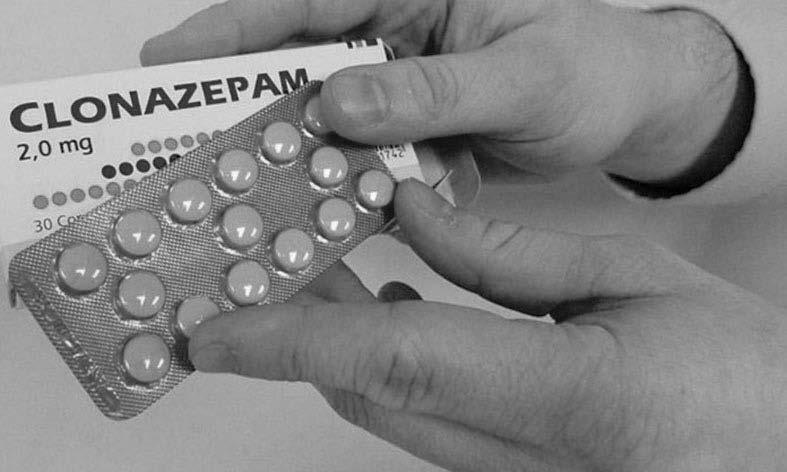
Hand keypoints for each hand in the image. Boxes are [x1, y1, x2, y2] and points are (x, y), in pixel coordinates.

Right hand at [141, 0, 747, 186]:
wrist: (630, 110)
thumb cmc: (594, 69)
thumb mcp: (524, 77)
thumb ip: (435, 90)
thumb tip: (341, 101)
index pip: (311, 0)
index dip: (234, 29)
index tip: (170, 61)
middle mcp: (398, 36)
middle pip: (299, 66)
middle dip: (245, 105)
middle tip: (185, 146)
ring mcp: (401, 92)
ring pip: (324, 122)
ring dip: (288, 157)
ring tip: (238, 194)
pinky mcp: (412, 138)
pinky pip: (360, 161)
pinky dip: (337, 189)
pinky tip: (310, 219)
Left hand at [188, 179, 786, 470]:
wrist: (777, 447)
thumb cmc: (740, 371)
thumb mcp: (633, 280)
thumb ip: (508, 253)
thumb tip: (414, 217)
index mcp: (577, 402)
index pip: (400, 365)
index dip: (296, 344)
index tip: (221, 334)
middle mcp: (535, 466)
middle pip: (376, 398)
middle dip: (303, 336)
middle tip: (271, 269)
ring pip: (392, 420)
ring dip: (342, 351)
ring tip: (323, 276)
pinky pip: (426, 434)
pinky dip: (389, 378)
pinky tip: (393, 319)